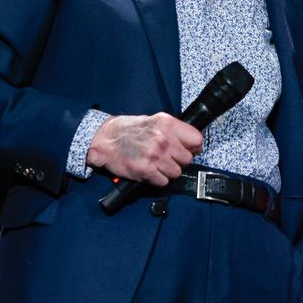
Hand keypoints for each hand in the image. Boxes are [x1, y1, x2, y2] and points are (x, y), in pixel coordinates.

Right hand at [87, 113, 203, 185]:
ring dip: (168, 171)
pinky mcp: (146, 170)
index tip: (190, 150)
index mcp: (168, 124)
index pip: (196, 140)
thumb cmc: (129, 130)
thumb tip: (193, 144)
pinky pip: (163, 181)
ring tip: (156, 164)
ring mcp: (155, 155)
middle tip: (167, 158)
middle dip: (178, 160)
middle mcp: (164, 139)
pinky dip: (158, 179)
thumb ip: (174, 131)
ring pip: (176, 172)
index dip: (194, 147)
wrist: (105, 139)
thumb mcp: (155, 121)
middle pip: (187, 159)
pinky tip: (150, 170)